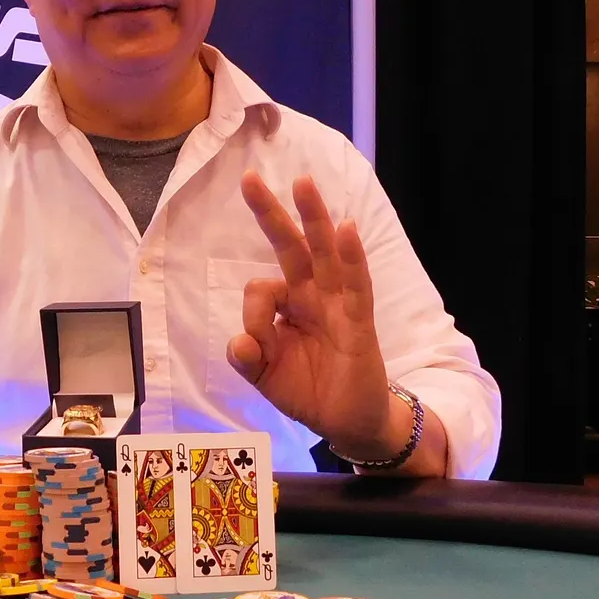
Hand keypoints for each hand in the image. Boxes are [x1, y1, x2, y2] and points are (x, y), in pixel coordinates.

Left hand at [228, 173, 398, 455]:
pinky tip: (347, 228)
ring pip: (324, 253)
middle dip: (271, 213)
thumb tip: (239, 342)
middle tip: (249, 177)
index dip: (252, 312)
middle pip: (291, 246)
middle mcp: (312, 295)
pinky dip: (353, 256)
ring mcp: (337, 303)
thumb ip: (248, 358)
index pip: (260, 287)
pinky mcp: (359, 320)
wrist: (347, 421)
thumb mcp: (266, 377)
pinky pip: (356, 283)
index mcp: (288, 305)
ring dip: (314, 217)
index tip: (255, 345)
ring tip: (303, 182)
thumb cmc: (308, 390)